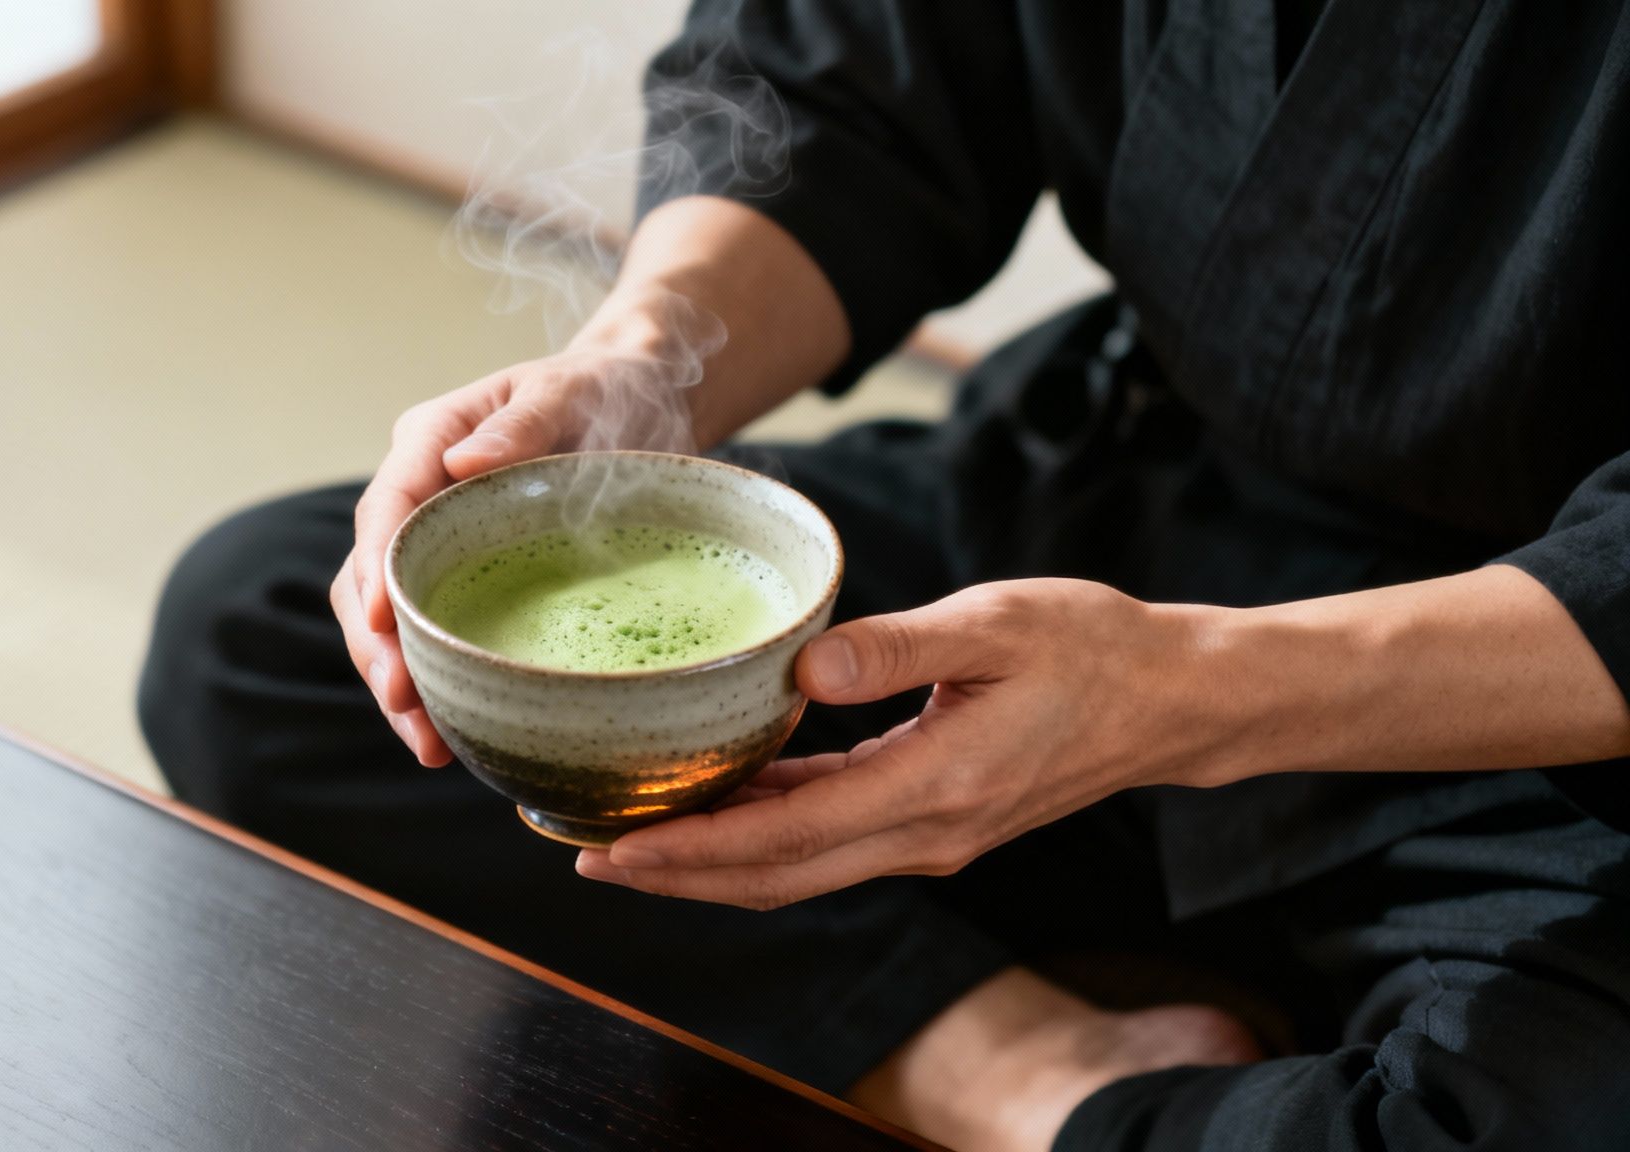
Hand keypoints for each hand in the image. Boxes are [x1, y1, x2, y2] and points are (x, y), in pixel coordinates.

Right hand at [330, 334, 694, 765]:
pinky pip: (437, 634)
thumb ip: (522, 422)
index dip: (377, 568)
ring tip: (426, 745)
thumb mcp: (571, 391)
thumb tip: (461, 460)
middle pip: (374, 576)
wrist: (635, 403)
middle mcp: (421, 495)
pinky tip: (451, 735)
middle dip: (380, 646)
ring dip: (401, 680)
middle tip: (403, 705)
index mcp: (430, 439)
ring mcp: (441, 542)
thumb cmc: (601, 387)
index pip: (386, 507)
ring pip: (394, 618)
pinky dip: (439, 683)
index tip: (382, 622)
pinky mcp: (470, 579)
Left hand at [575, 579, 1214, 907]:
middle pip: (774, 876)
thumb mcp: (998, 624)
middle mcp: (925, 833)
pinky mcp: (933, 821)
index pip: (786, 837)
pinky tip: (720, 801)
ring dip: (711, 863)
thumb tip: (805, 670)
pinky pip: (828, 844)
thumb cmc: (1092, 649)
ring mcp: (930, 837)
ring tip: (627, 838)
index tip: (610, 848)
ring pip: (797, 870)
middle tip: (582, 856)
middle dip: (675, 873)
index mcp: (934, 787)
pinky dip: (763, 835)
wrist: (1173, 700)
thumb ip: (900, 647)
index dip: (691, 849)